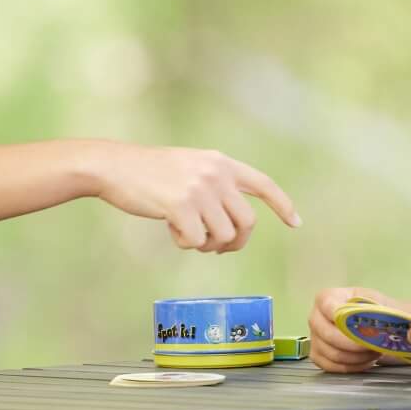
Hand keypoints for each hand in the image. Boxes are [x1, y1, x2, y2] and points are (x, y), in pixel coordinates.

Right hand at [86, 142, 298, 252]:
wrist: (115, 167)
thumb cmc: (148, 173)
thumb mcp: (190, 166)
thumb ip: (215, 184)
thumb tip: (233, 223)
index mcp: (221, 162)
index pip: (263, 184)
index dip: (282, 205)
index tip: (295, 223)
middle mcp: (215, 173)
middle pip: (247, 223)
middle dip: (235, 242)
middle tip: (214, 246)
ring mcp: (199, 189)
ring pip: (224, 236)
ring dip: (206, 243)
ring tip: (185, 232)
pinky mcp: (181, 206)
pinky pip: (197, 241)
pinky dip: (185, 243)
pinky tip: (170, 229)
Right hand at [309, 284, 387, 373]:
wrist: (372, 323)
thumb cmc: (372, 310)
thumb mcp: (377, 301)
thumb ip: (373, 309)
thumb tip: (372, 320)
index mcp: (326, 298)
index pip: (328, 306)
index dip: (341, 317)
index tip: (358, 326)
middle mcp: (315, 317)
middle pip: (329, 335)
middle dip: (354, 344)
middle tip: (373, 345)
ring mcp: (314, 338)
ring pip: (333, 354)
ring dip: (357, 357)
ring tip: (373, 352)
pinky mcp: (318, 355)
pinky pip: (332, 367)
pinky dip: (352, 367)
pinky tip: (365, 361)